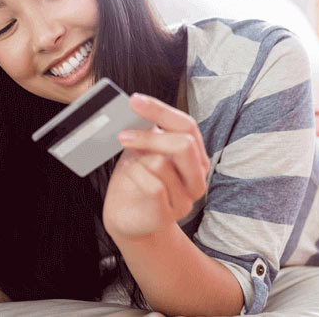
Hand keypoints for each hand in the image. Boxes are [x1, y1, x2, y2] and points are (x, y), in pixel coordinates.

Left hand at [102, 93, 209, 240]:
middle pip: (184, 144)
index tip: (134, 100)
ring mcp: (184, 200)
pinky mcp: (166, 216)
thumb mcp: (143, 150)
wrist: (127, 218)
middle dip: (149, 137)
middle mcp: (196, 179)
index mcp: (196, 157)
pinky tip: (129, 176)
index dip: (160, 110)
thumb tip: (137, 105)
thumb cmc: (136, 180)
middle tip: (122, 135)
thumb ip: (148, 131)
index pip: (187, 126)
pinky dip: (134, 176)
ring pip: (161, 164)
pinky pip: (152, 186)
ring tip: (130, 168)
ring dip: (137, 162)